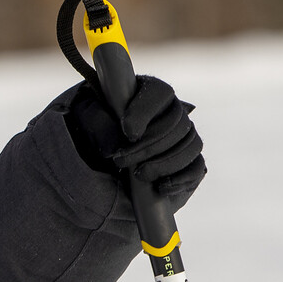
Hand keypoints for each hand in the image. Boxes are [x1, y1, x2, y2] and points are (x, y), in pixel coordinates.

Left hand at [59, 74, 205, 205]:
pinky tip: (161, 187)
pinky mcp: (189, 164)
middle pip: (176, 124)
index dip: (146, 112)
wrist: (99, 164)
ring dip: (164, 163)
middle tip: (120, 161)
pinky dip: (181, 179)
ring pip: (190, 145)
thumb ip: (97, 123)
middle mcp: (173, 113)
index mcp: (149, 94)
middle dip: (148, 146)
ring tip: (138, 175)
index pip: (159, 94)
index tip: (128, 132)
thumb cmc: (95, 132)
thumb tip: (115, 143)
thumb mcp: (86, 120)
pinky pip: (196, 168)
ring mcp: (184, 138)